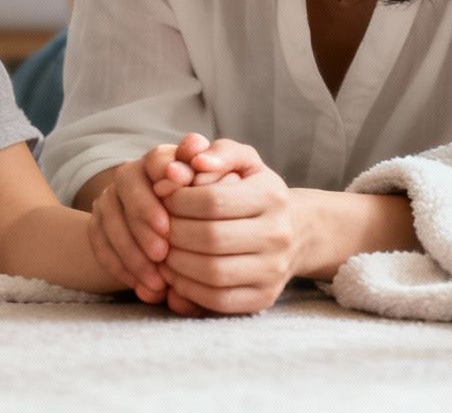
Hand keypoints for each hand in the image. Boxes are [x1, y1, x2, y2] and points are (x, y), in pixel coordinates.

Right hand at [86, 133, 211, 302]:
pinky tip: (144, 287)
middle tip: (163, 251)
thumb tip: (200, 155)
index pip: (158, 157)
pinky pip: (99, 243)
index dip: (165, 174)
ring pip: (110, 218)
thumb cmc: (214, 215)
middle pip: (127, 182)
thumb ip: (221, 166)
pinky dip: (121, 267)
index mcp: (164, 161)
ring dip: (132, 252)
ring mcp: (111, 199)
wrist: (187, 241)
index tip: (178, 194)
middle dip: (143, 218)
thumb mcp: (226, 190)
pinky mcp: (98, 225)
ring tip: (157, 280)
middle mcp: (133, 175)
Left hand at [153, 137, 297, 315]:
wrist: (294, 231)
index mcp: (271, 196)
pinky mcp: (264, 298)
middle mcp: (278, 235)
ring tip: (161, 249)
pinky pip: (218, 300)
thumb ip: (219, 152)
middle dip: (173, 232)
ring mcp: (273, 270)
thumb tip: (195, 159)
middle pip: (209, 238)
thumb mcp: (243, 161)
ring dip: (176, 262)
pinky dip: (187, 288)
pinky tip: (175, 273)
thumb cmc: (254, 191)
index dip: (177, 199)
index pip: (212, 200)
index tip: (161, 195)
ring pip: (212, 272)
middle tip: (157, 226)